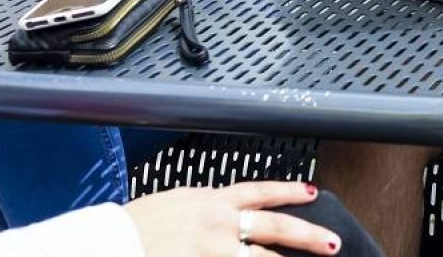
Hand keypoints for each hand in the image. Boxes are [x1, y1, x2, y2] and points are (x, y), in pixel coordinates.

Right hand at [125, 182, 342, 256]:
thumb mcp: (174, 203)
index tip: (311, 192)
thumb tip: (226, 212)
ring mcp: (213, 251)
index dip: (288, 192)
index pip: (259, 192)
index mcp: (210, 202)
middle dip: (307, 236)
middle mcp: (218, 225)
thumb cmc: (133, 226)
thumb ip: (203, 208)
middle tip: (333, 244)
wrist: (109, 242)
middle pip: (274, 228)